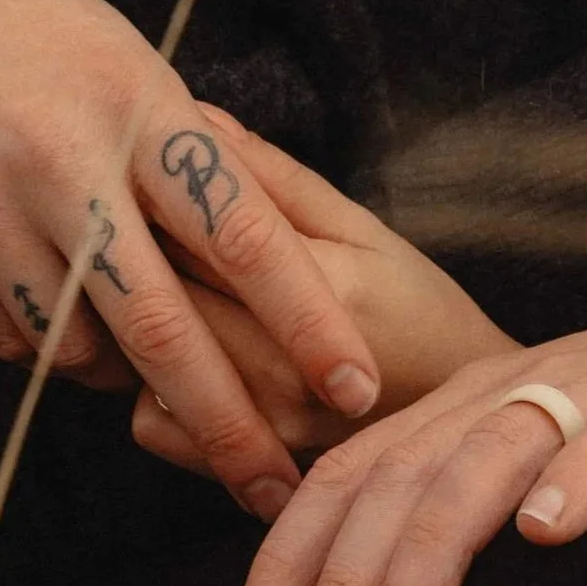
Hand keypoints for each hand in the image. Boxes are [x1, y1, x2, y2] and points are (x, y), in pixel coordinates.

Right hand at [0, 0, 379, 518]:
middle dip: (228, 423)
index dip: (306, 321)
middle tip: (276, 489)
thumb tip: (240, 249)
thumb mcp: (124, 58)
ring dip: (125, 375)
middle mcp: (65, 167)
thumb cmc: (25, 20)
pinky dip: (45, 346)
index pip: (244, 235)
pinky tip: (61, 315)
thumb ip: (179, 151)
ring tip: (147, 360)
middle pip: (165, 329)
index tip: (355, 387)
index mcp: (137, 109)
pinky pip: (5, 335)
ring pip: (77, 349)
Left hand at [132, 113, 515, 468]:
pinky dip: (150, 390)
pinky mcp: (245, 471)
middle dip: (129, 255)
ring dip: (134, 322)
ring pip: (139, 360)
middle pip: (156, 295)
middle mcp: (281, 363)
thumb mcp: (361, 227)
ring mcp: (260, 422)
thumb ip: (274, 178)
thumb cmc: (418, 306)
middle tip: (130, 223)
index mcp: (316, 287)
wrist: (457, 413)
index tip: (133, 172)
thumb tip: (197, 114)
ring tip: (164, 291)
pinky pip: (150, 424)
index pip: (190, 231)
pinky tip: (184, 359)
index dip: (146, 196)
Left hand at [228, 278, 586, 585]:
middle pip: (404, 472)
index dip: (293, 554)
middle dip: (347, 577)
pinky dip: (578, 480)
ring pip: (488, 457)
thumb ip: (464, 511)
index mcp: (466, 407)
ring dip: (434, 545)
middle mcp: (511, 390)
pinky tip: (547, 533)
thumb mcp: (533, 459)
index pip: (354, 471)